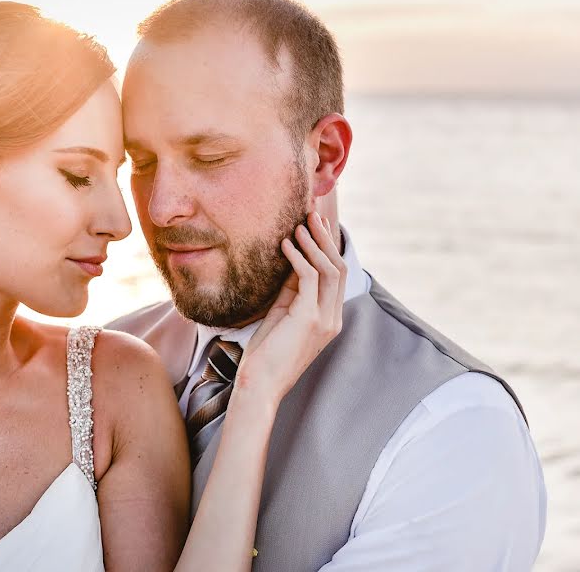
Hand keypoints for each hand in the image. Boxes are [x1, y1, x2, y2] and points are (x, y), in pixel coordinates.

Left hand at [235, 212, 346, 407]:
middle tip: (312, 214)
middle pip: (339, 267)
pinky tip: (285, 245)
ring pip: (330, 269)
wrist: (259, 384)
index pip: (337, 275)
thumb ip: (292, 290)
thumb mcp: (282, 314)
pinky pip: (309, 278)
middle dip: (325, 238)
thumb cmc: (265, 353)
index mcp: (329, 319)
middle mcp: (332, 318)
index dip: (327, 247)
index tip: (315, 225)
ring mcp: (324, 319)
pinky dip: (298, 257)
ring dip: (314, 243)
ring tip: (299, 223)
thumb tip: (292, 259)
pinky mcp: (308, 318)